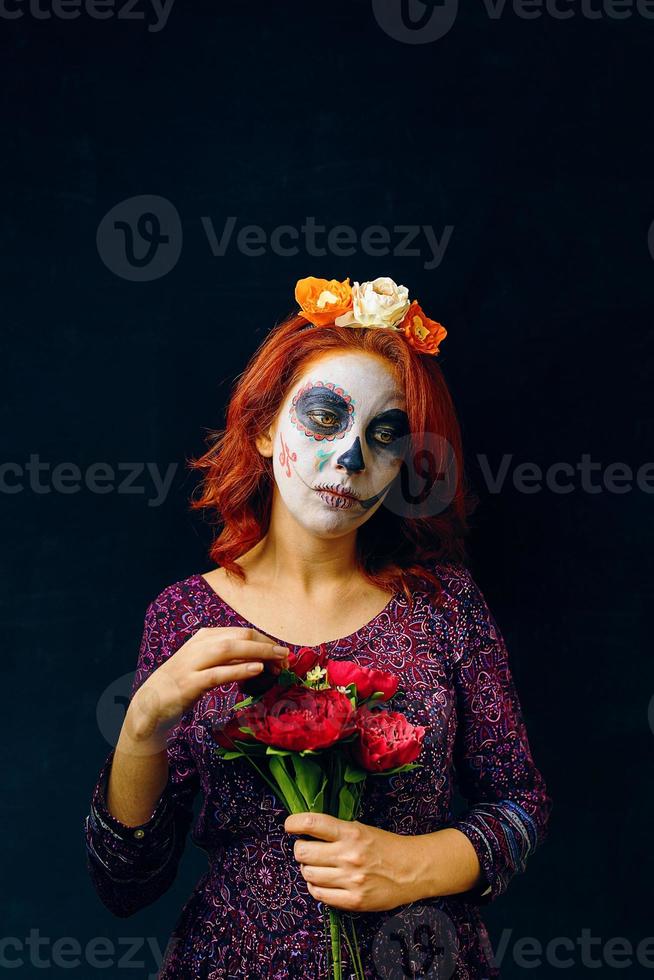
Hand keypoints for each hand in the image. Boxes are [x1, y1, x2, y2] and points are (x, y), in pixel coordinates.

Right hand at [124, 626, 288, 750]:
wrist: (150, 704)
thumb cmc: (183, 684)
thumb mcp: (206, 664)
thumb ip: (228, 658)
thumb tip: (259, 659)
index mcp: (204, 637)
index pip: (241, 631)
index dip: (264, 640)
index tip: (281, 652)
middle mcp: (199, 645)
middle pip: (239, 636)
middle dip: (266, 644)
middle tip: (286, 656)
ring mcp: (193, 663)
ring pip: (230, 649)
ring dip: (258, 652)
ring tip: (279, 659)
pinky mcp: (190, 683)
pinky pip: (219, 673)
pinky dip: (239, 670)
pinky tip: (257, 670)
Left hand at [284, 812, 423, 912]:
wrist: (412, 870)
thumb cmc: (385, 846)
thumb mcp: (362, 829)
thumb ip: (336, 831)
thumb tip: (305, 831)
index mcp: (351, 833)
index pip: (312, 823)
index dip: (294, 823)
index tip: (289, 825)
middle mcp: (349, 855)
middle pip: (303, 852)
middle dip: (300, 850)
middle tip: (306, 849)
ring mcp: (351, 880)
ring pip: (308, 874)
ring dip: (308, 869)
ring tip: (317, 866)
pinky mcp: (354, 900)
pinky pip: (319, 895)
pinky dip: (315, 887)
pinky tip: (321, 882)